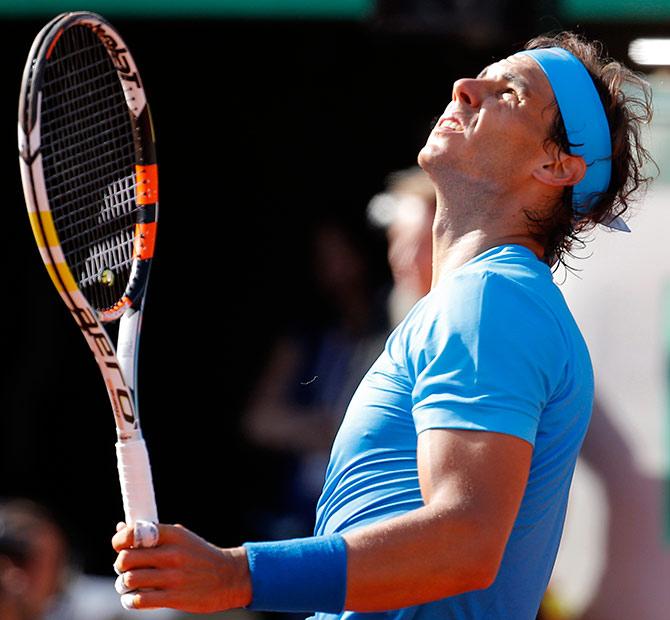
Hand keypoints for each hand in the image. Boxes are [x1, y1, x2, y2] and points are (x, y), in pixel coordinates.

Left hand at [112, 522, 251, 611]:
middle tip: (125, 568)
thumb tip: (120, 529)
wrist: (228, 577)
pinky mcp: (174, 597)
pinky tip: (134, 598)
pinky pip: (140, 600)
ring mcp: (173, 576)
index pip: (133, 533)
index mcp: (173, 534)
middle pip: (126, 558)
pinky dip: (131, 600)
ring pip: (129, 580)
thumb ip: (152, 535)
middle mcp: (172, 553)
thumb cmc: (199, 555)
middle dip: (120, 565)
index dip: (119, 541)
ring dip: (123, 584)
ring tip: (128, 585)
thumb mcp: (180, 538)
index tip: (119, 547)